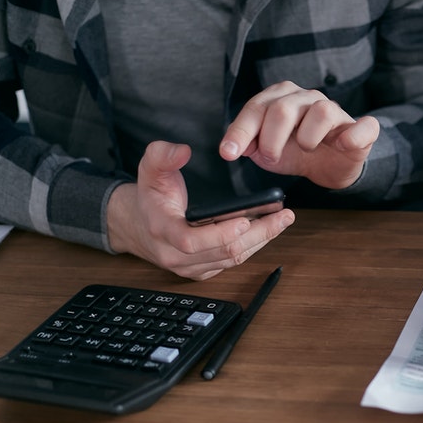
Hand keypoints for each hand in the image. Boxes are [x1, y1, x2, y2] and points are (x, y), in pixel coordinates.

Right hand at [107, 141, 294, 279]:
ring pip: (232, 260)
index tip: (245, 220)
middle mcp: (176, 255)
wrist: (139, 225)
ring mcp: (190, 267)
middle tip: (282, 216)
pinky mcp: (202, 271)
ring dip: (261, 240)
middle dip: (257, 234)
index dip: (219, 234)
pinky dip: (253, 246)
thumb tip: (182, 151)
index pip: (191, 241)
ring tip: (283, 220)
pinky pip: (231, 263)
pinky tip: (269, 230)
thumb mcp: (149, 169)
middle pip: (223, 252)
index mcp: (162, 231)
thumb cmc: (150, 196)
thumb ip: (162, 155)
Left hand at [219, 81, 378, 188]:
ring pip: (321, 112)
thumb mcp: (266, 151)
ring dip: (306, 138)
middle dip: (271, 140)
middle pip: (283, 109)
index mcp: (282, 97)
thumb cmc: (297, 152)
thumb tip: (236, 146)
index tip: (229, 153)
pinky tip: (341, 145)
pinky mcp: (362, 129)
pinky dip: (352, 136)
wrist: (330, 166)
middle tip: (271, 157)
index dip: (241, 131)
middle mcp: (308, 98)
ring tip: (306, 149)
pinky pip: (363, 126)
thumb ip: (249, 144)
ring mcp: (336, 111)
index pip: (257, 107)